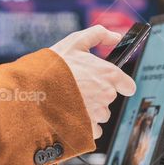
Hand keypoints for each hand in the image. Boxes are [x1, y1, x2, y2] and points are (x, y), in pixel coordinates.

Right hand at [50, 25, 136, 139]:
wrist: (35, 87)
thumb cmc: (55, 64)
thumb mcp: (76, 41)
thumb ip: (99, 34)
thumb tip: (116, 37)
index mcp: (109, 74)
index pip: (128, 86)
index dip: (120, 83)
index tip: (109, 81)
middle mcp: (107, 94)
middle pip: (111, 98)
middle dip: (99, 94)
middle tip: (81, 87)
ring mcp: (97, 112)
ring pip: (102, 114)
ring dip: (93, 109)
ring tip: (75, 100)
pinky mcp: (88, 127)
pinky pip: (95, 129)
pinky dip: (86, 124)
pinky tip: (74, 113)